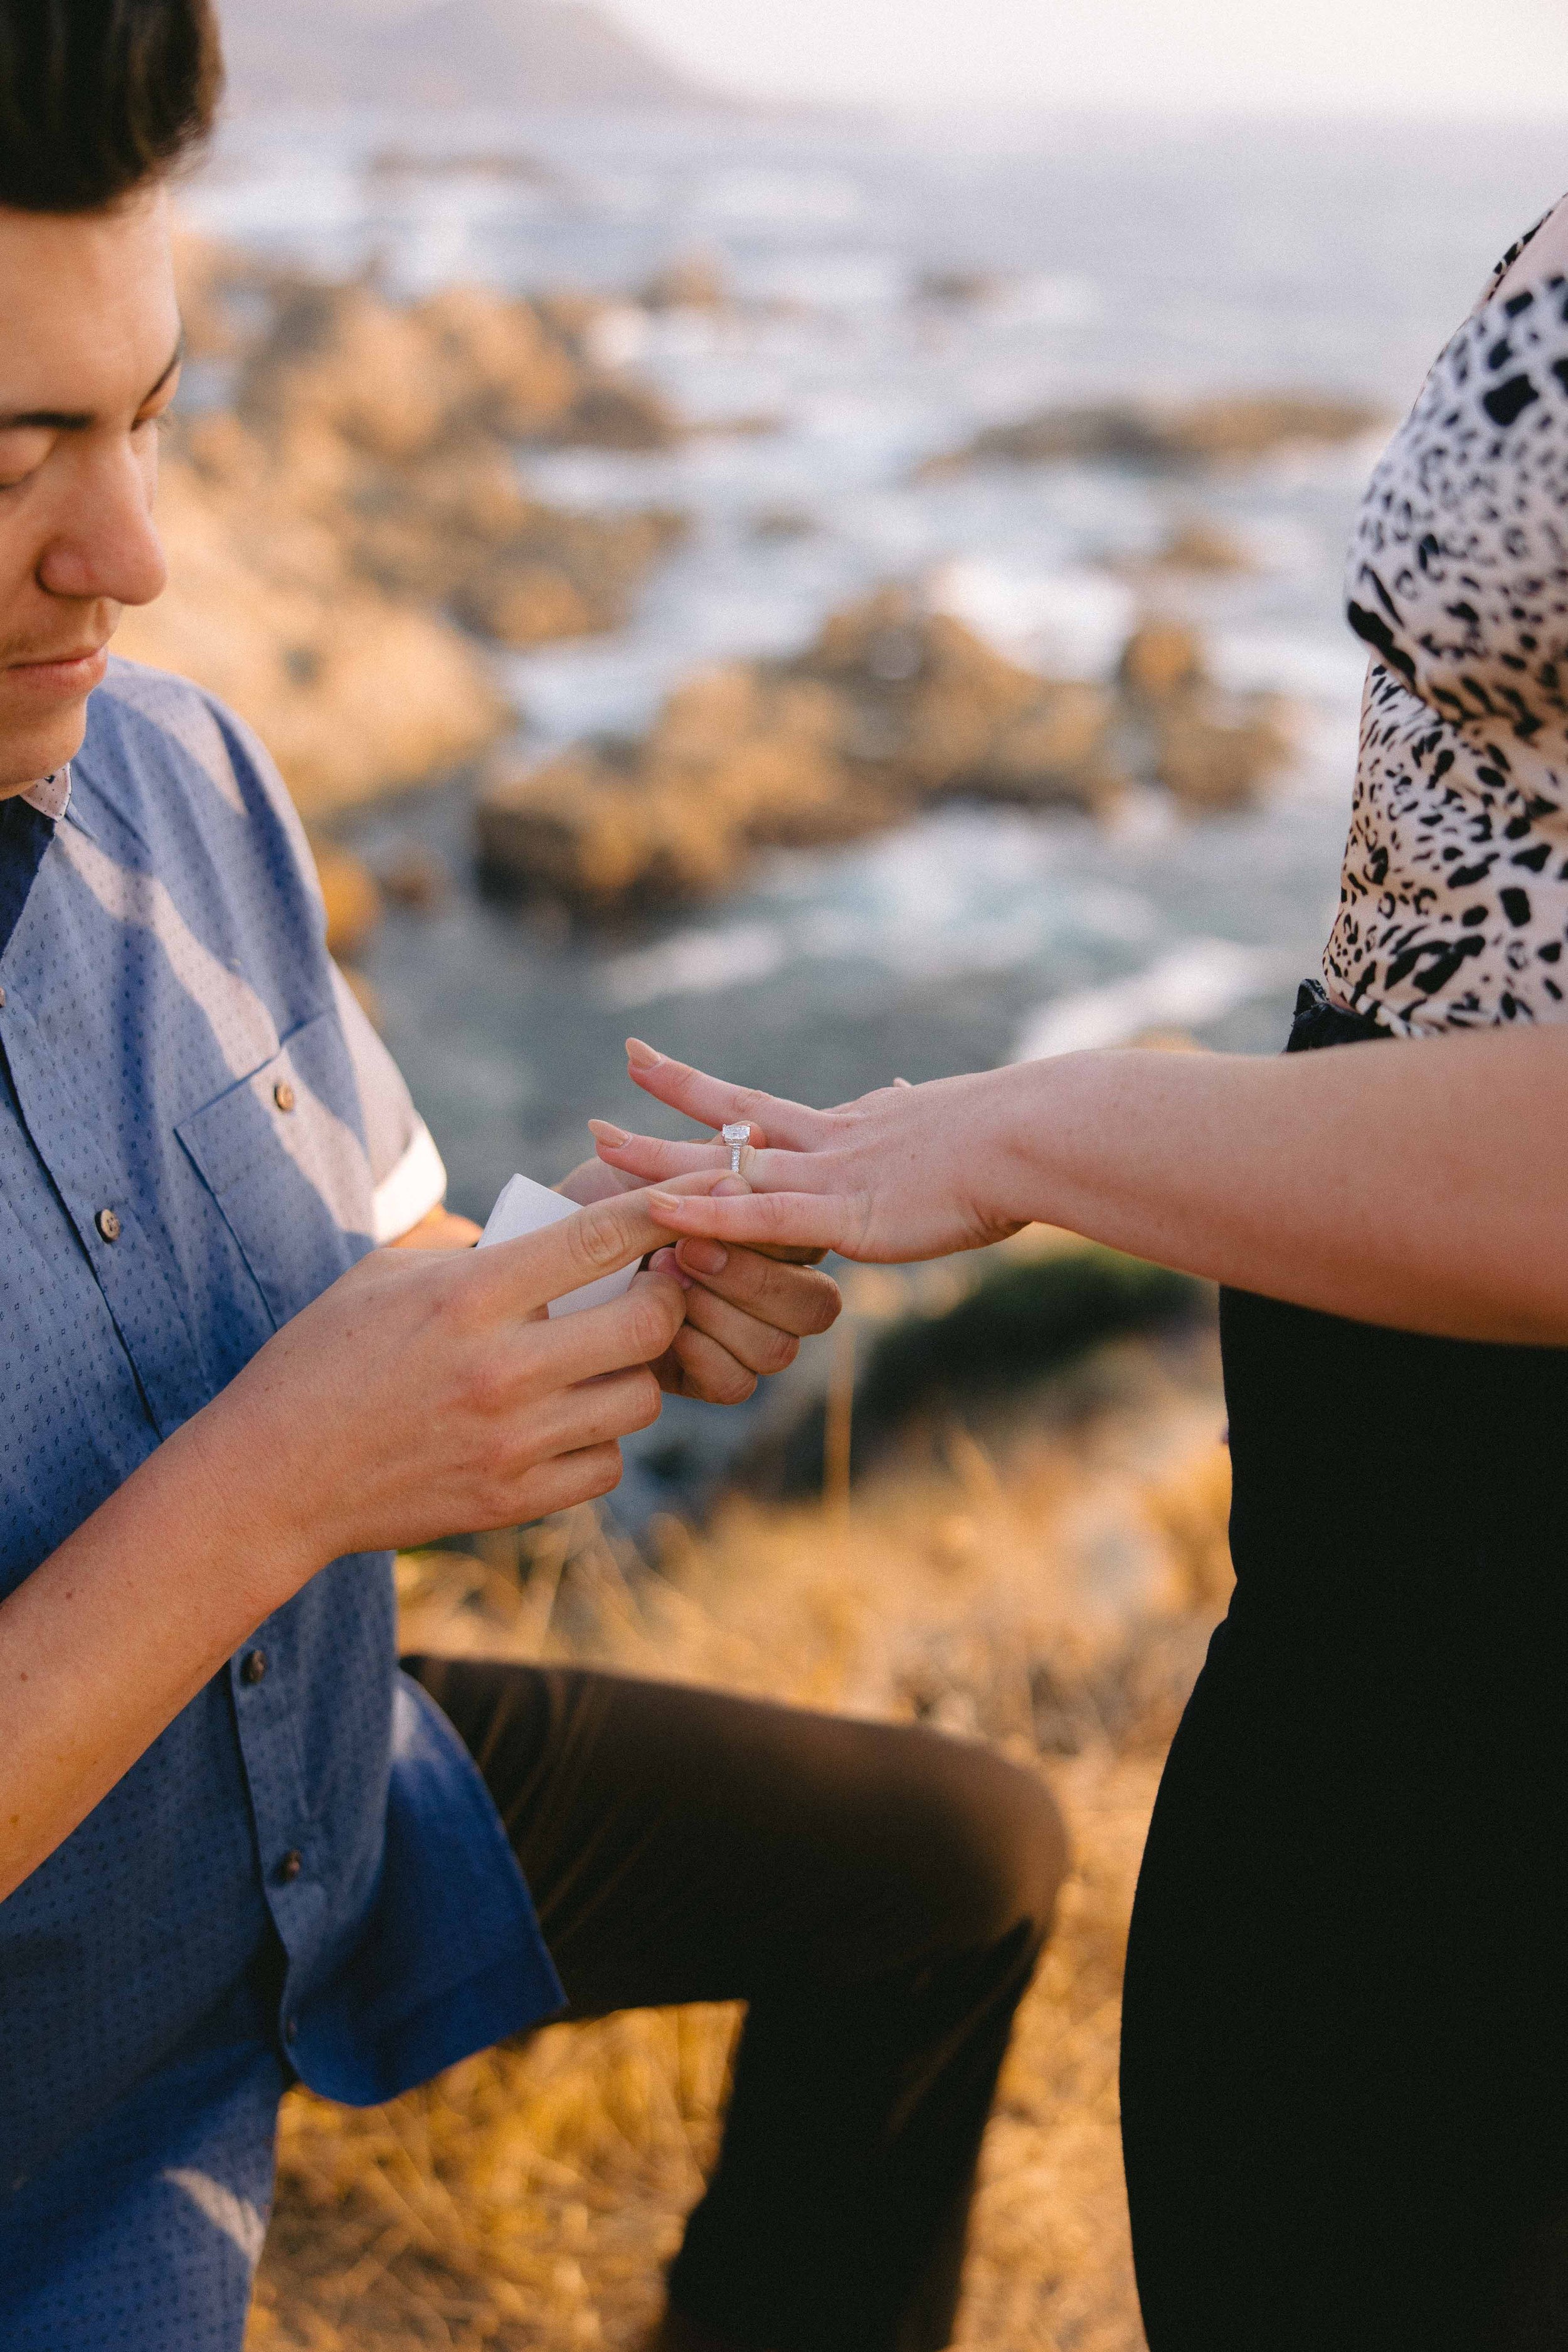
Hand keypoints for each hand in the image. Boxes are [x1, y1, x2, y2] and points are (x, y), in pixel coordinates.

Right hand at [199, 1183, 706, 1586]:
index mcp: (471, 1295)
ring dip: (634, 1375)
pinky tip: (564, 1422)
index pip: (600, 1237)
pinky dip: (600, 1441)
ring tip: (594, 1364)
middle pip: (649, 1322)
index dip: (667, 1211)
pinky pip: (606, 1465)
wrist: (271, 1477)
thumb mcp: (388, 1273)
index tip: (704, 1196)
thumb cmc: (323, 1358)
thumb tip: (552, 1220)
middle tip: (648, 1293)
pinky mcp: (513, 1501)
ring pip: (640, 1399)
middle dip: (665, 1301)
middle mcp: (502, 1368)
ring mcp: (513, 1441)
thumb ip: (474, 1247)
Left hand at [555, 1151, 840, 1402]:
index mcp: (778, 1238)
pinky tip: (664, 1330)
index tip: (712, 1205)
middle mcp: (776, 1293)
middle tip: (682, 1250)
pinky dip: (703, 1356)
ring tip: (661, 1282)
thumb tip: (755, 1135)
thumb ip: (703, 1161)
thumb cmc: (605, 1207)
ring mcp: (749, 1341)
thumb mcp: (647, 1175)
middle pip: (813, 1306)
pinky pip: (736, 1383)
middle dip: (750, 1278)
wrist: (543, 1261)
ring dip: (721, 1315)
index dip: (769, 1231)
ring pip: (777, 1349)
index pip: (808, 1243)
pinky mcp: (714, 1380)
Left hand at [587, 1039, 1026, 1263]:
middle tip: (607, 1092)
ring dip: (660, 1161)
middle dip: (665, 1109)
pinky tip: (659, 1213)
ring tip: (596, 1146)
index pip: (758, 1105)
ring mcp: (833, 1178)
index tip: (652, 1064)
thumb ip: (908, 1112)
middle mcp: (829, 1145)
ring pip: (728, 1168)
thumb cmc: (1012, 1139)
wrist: (1036, 1139)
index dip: (702, 1091)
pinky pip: (763, 1216)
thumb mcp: (944, 1119)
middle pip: (728, 1124)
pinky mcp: (849, 1215)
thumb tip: (895, 1088)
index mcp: (851, 1130)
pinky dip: (709, 1215)